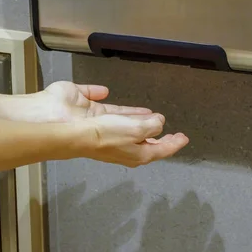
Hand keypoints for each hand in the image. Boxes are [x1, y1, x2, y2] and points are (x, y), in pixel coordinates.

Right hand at [44, 82, 188, 166]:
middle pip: (144, 140)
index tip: (184, 138)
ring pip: (129, 126)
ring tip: (153, 116)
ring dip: (141, 122)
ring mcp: (106, 129)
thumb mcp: (135, 130)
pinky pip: (110, 109)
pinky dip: (118, 106)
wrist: (66, 129)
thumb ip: (151, 125)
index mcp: (134, 152)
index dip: (172, 143)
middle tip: (173, 132)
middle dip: (158, 136)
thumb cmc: (104, 133)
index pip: (158, 149)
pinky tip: (116, 99)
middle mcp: (121, 143)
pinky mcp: (93, 114)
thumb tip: (159, 122)